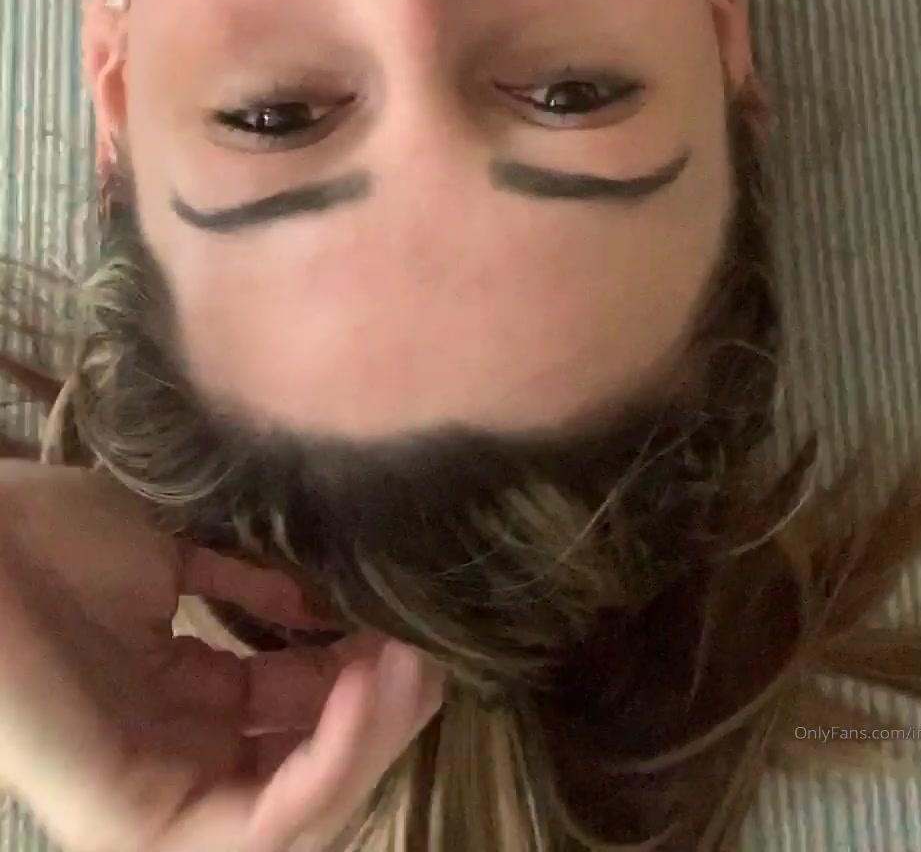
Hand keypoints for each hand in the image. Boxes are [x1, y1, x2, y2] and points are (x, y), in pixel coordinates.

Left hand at [0, 462, 440, 851]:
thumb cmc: (48, 537)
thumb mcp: (172, 553)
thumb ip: (251, 580)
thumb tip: (333, 595)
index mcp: (180, 711)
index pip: (297, 724)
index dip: (364, 679)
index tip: (415, 622)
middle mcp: (174, 766)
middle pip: (310, 773)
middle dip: (385, 716)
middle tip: (433, 648)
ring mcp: (153, 805)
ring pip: (300, 816)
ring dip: (372, 744)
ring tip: (413, 667)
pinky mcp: (133, 826)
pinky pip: (259, 830)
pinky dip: (327, 767)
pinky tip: (363, 688)